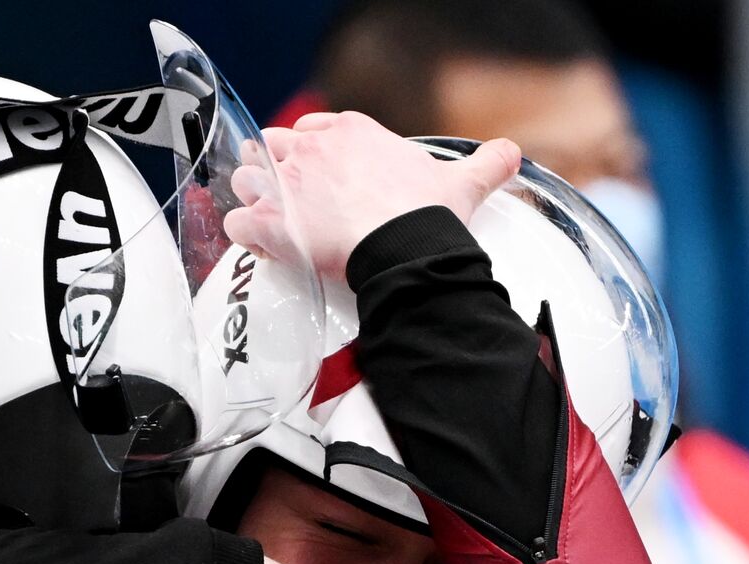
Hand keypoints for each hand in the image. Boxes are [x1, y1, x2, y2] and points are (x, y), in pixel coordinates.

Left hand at [223, 112, 520, 278]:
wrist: (406, 248)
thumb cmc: (427, 216)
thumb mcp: (464, 181)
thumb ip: (487, 163)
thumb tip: (510, 155)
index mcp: (351, 133)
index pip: (312, 130)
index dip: (310, 153)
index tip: (319, 175)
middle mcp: (312, 150)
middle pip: (273, 148)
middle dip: (277, 172)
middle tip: (292, 201)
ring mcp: (287, 184)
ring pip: (248, 178)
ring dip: (255, 199)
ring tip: (271, 223)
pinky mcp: (271, 222)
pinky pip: (238, 223)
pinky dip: (245, 236)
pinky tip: (261, 247)